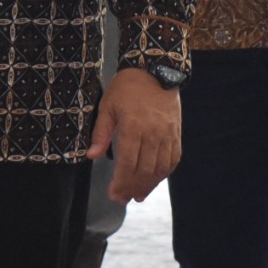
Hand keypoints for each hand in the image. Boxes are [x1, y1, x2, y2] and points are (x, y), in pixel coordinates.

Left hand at [86, 69, 181, 202]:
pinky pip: (174, 158)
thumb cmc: (127, 87)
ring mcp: (167, 134)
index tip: (114, 194)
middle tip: (123, 199)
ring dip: (150, 184)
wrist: (156, 68)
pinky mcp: (176, 132)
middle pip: (144, 170)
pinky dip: (165, 172)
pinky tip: (156, 179)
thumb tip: (91, 156)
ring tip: (139, 195)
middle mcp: (153, 134)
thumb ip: (101, 133)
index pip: (128, 163)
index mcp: (133, 128)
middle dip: (133, 188)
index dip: (121, 183)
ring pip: (161, 168)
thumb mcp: (107, 106)